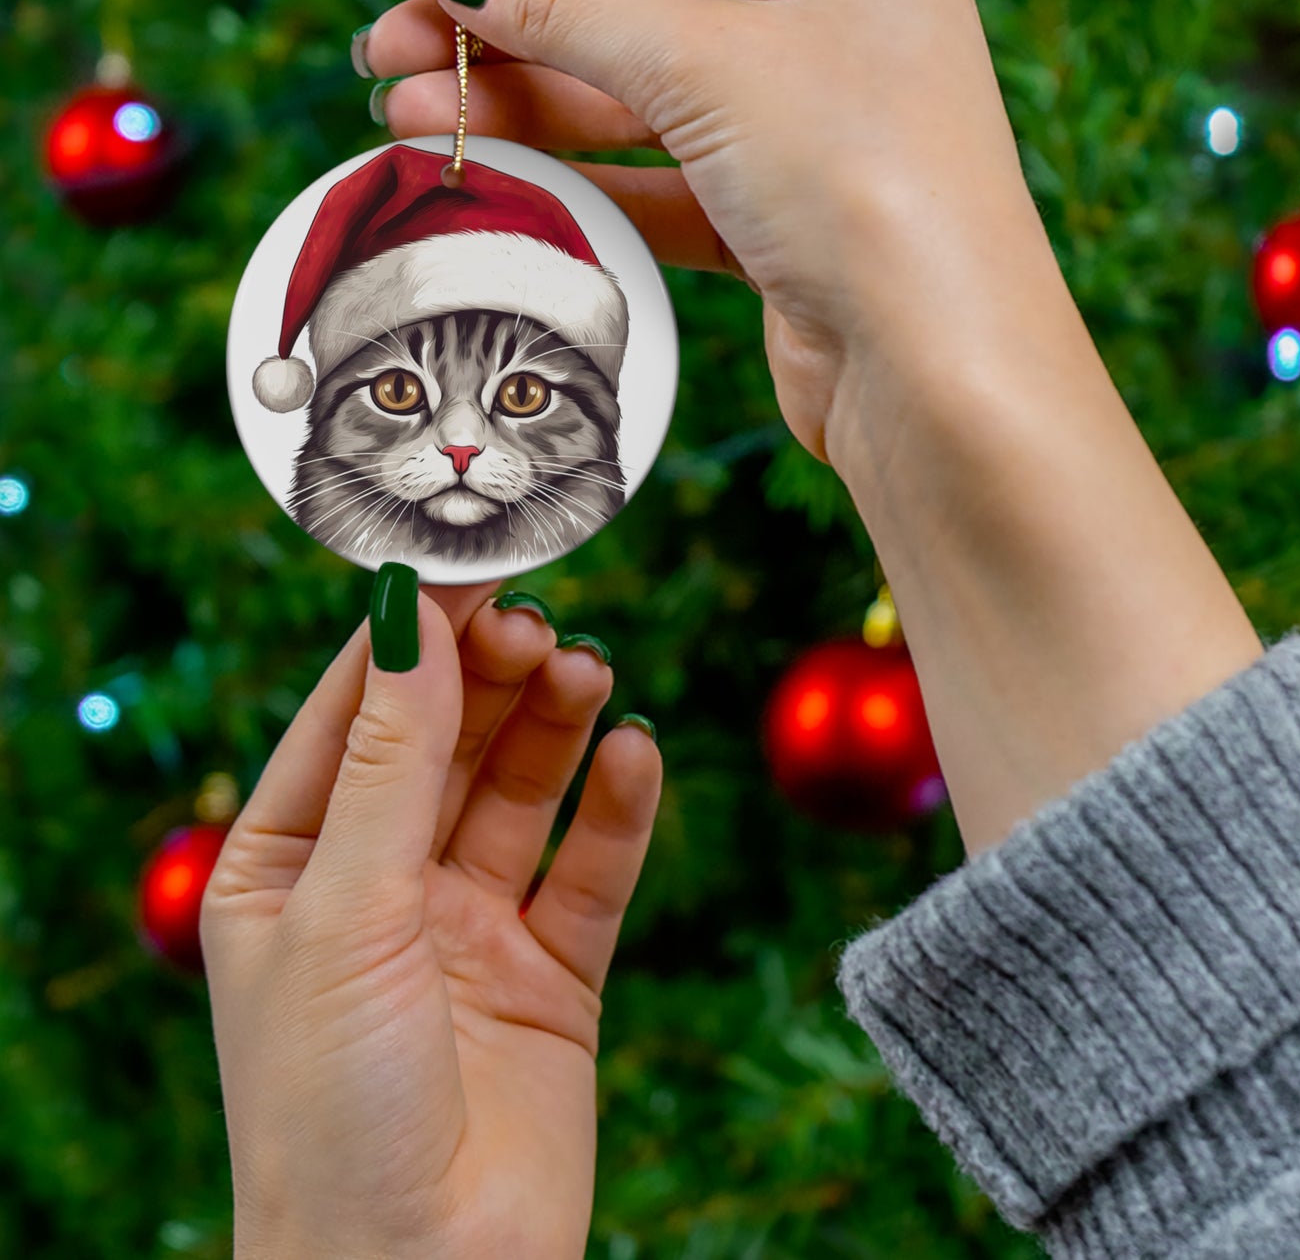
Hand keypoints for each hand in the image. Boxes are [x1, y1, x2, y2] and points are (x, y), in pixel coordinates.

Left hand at [201, 581, 661, 1259]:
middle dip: (491, 678)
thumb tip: (409, 616)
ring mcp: (469, 929)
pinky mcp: (552, 974)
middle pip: (446, 743)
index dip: (409, 639)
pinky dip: (617, 810)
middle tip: (541, 622)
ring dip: (555, 727)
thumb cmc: (331, 1109)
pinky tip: (635, 754)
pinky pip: (591, 870)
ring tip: (589, 672)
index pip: (352, 717)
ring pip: (521, 793)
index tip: (467, 565)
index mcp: (289, 868)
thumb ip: (391, 761)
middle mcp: (380, 888)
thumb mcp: (346, 910)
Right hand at [363, 0, 1262, 856]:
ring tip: (409, 115)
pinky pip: (661, 179)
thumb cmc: (865, 185)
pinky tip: (494, 172)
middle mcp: (834, 26)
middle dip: (509, 34)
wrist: (939, 375)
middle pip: (636, 10)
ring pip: (639, 102)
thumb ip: (570, 8)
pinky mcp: (781, 222)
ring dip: (527, 108)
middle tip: (387, 55)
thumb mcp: (707, 66)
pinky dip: (580, 177)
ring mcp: (808, 129)